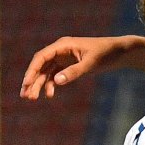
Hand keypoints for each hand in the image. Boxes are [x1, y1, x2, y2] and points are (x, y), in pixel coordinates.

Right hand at [20, 35, 144, 99]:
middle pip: (40, 66)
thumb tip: (56, 82)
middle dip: (32, 81)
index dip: (32, 71)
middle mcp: (60, 50)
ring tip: (33, 99)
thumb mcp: (90, 64)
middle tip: (25, 96)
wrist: (119, 52)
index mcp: (63, 45)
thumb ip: (74, 72)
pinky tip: (49, 95)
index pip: (41, 57)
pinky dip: (51, 85)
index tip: (26, 84)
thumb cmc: (105, 54)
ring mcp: (64, 58)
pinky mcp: (69, 65)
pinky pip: (55, 75)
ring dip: (39, 84)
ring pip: (46, 72)